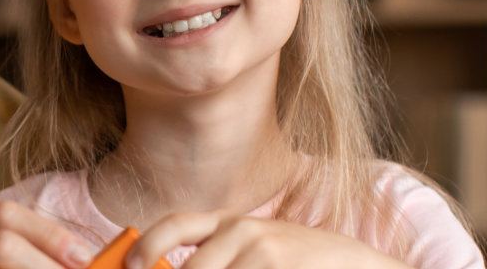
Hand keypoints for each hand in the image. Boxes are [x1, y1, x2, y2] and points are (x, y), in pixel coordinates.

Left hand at [127, 212, 408, 268]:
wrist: (353, 263)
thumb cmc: (294, 260)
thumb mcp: (254, 247)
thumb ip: (213, 255)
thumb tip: (165, 267)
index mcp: (230, 221)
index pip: (176, 224)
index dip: (148, 245)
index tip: (133, 266)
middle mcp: (244, 231)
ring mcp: (264, 253)